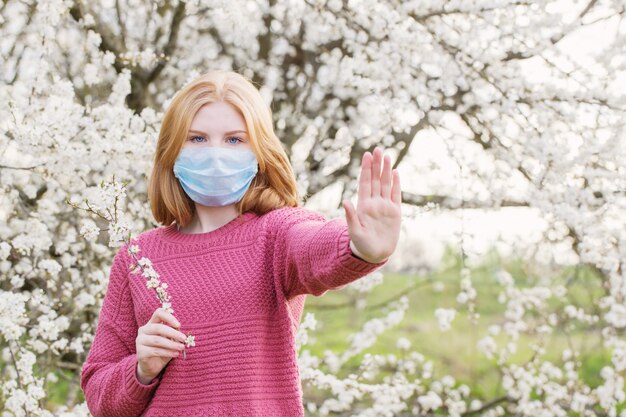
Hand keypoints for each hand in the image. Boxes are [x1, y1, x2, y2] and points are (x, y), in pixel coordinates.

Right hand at [135, 308, 187, 384]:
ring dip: (172, 344)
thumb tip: (180, 329)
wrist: (152, 366)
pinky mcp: (140, 352)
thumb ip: (174, 332)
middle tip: (183, 338)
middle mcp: (143, 330)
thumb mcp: (170, 339)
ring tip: (181, 347)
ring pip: (157, 340)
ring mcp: (140, 341)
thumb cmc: (163, 349)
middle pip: (158, 328)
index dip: (169, 317)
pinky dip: (167, 352)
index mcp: (151, 323)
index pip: (158, 313)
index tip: (179, 325)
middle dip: (173, 333)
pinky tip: (176, 354)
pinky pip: (155, 351)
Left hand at [343, 146, 401, 262]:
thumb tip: (345, 201)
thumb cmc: (361, 245)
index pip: (365, 183)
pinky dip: (396, 184)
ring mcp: (385, 207)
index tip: (367, 155)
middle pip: (376, 180)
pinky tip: (395, 172)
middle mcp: (374, 203)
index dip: (366, 169)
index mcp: (364, 205)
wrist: (374, 254)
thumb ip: (351, 216)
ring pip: (386, 184)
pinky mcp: (395, 213)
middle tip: (378, 149)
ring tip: (387, 156)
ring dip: (386, 170)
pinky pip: (396, 195)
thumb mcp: (355, 231)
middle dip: (377, 165)